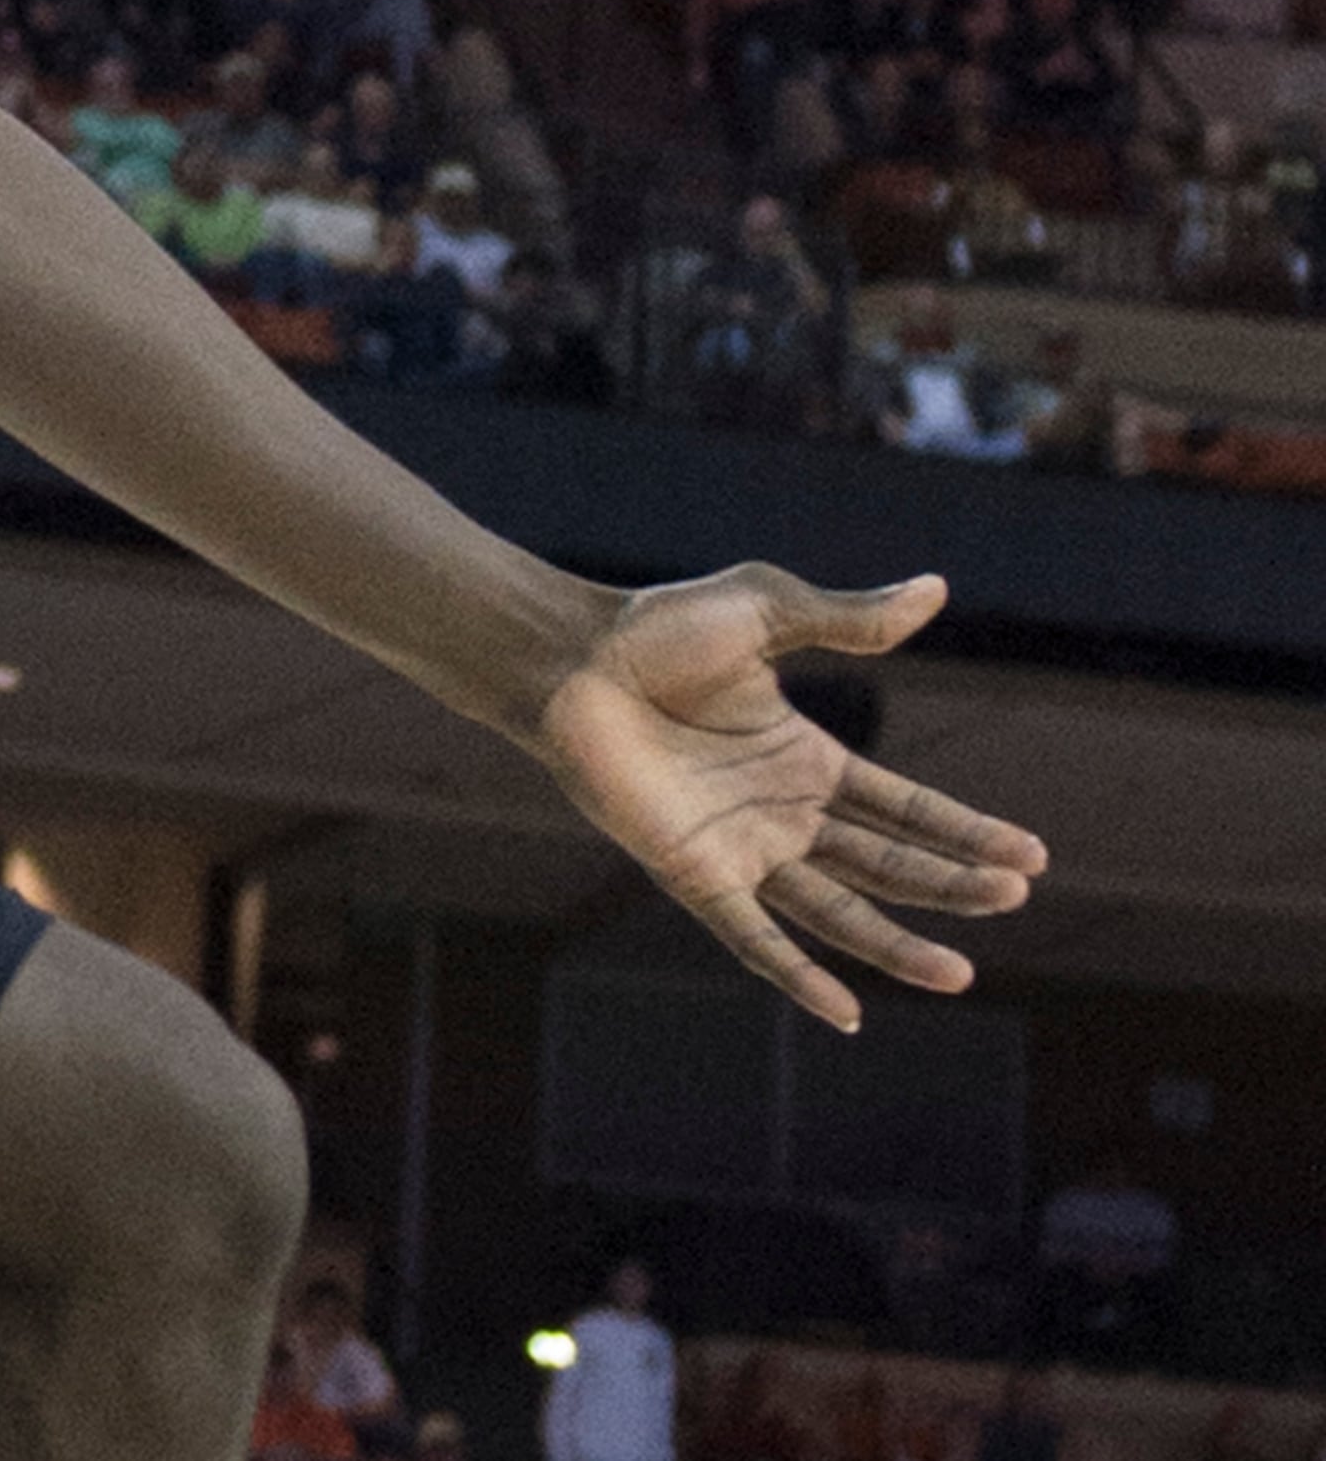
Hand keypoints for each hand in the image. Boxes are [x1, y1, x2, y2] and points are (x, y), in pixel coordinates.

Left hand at [530, 567, 1043, 1029]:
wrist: (572, 657)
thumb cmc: (657, 627)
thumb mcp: (767, 612)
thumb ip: (848, 618)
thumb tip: (937, 589)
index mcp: (804, 756)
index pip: (904, 807)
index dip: (964, 831)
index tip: (1031, 856)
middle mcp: (782, 811)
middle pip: (885, 861)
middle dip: (951, 882)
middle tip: (1014, 894)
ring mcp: (741, 848)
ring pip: (837, 911)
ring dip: (895, 942)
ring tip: (959, 973)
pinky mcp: (693, 872)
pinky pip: (752, 937)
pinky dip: (795, 975)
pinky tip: (844, 1013)